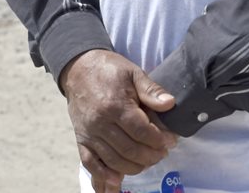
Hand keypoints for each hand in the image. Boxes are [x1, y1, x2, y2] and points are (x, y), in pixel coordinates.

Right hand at [60, 49, 177, 192]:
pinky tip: (117, 180)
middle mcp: (100, 122)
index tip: (171, 141)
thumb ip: (151, 90)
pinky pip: (90, 163)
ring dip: (135, 166)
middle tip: (162, 152)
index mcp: (115, 104)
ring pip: (115, 161)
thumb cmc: (109, 70)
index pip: (142, 132)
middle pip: (130, 150)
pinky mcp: (81, 139)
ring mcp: (89, 133)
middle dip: (151, 155)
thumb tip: (170, 104)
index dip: (160, 140)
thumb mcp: (133, 73)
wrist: (78, 68)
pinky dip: (103, 176)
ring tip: (147, 160)